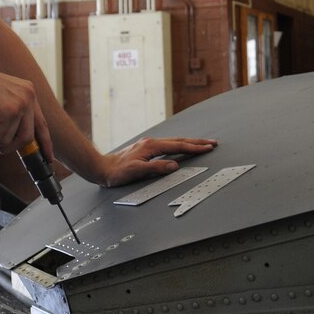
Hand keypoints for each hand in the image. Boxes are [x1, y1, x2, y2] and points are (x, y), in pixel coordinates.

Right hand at [0, 63, 53, 160]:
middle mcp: (28, 97)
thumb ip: (11, 113)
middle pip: (28, 137)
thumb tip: (14, 139)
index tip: (48, 156)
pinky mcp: (7, 112)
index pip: (42, 124)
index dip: (45, 142)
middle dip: (12, 146)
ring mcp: (19, 105)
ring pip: (10, 140)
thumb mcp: (1, 96)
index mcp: (28, 92)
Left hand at [95, 136, 216, 187]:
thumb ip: (156, 168)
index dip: (194, 147)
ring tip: (201, 144)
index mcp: (151, 146)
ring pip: (173, 142)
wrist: (102, 168)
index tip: (208, 147)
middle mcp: (150, 142)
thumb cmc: (117, 172)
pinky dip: (178, 145)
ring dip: (188, 143)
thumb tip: (174, 165)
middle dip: (196, 142)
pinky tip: (180, 147)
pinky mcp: (145, 149)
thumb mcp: (136, 171)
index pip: (178, 146)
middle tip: (212, 143)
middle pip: (178, 141)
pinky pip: (167, 145)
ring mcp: (148, 144)